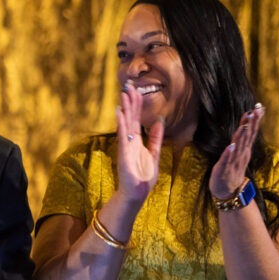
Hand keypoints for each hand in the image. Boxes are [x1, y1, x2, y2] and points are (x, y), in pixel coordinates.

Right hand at [116, 82, 164, 203]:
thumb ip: (156, 139)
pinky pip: (122, 135)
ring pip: (125, 123)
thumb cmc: (143, 177)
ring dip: (124, 109)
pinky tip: (119, 112)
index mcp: (137, 141)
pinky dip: (121, 124)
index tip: (136, 91)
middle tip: (128, 86)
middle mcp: (130, 141)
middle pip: (130, 118)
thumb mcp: (154, 155)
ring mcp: (126, 146)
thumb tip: (159, 122)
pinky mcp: (123, 153)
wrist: (137, 193)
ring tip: (123, 94)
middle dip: (130, 102)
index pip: (136, 120)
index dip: (136, 106)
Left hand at [210, 103, 263, 197]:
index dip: (255, 120)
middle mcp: (241, 154)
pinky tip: (231, 146)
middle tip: (255, 111)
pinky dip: (230, 153)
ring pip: (239, 147)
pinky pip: (228, 161)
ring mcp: (234, 162)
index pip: (251, 132)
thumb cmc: (231, 169)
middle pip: (247, 137)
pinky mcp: (225, 170)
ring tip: (244, 125)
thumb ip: (240, 138)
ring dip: (242, 136)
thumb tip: (243, 122)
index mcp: (244, 149)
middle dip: (251, 124)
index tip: (259, 107)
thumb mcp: (237, 152)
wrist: (227, 192)